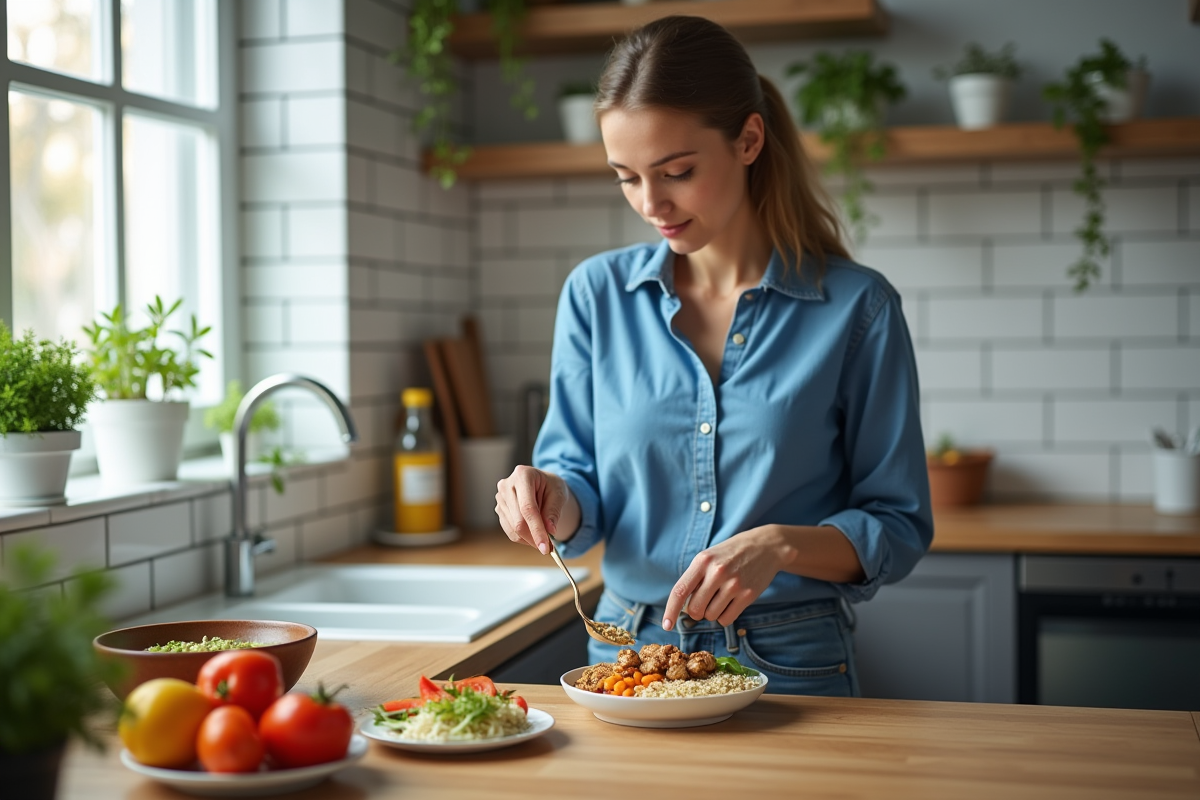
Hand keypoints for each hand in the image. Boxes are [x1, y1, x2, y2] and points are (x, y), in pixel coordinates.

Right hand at [494, 466, 569, 554]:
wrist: (542, 484)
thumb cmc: (550, 486)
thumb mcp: (559, 494)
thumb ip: (554, 511)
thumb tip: (550, 531)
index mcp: (523, 475)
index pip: (528, 508)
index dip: (536, 529)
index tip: (545, 547)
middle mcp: (507, 485)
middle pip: (518, 521)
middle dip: (534, 537)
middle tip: (549, 548)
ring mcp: (500, 498)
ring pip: (514, 529)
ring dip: (530, 539)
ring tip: (544, 538)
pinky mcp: (500, 509)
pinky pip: (510, 531)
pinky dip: (524, 538)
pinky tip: (534, 535)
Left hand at [661, 525, 790, 630]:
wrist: (766, 546)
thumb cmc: (732, 553)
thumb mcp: (709, 556)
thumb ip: (695, 578)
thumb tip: (682, 607)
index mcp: (702, 561)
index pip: (680, 591)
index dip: (670, 611)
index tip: (666, 625)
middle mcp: (717, 572)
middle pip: (694, 609)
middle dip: (696, 611)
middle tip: (705, 601)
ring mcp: (734, 584)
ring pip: (710, 616)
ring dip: (712, 613)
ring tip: (721, 596)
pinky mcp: (748, 595)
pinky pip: (726, 619)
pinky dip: (724, 616)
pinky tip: (731, 603)